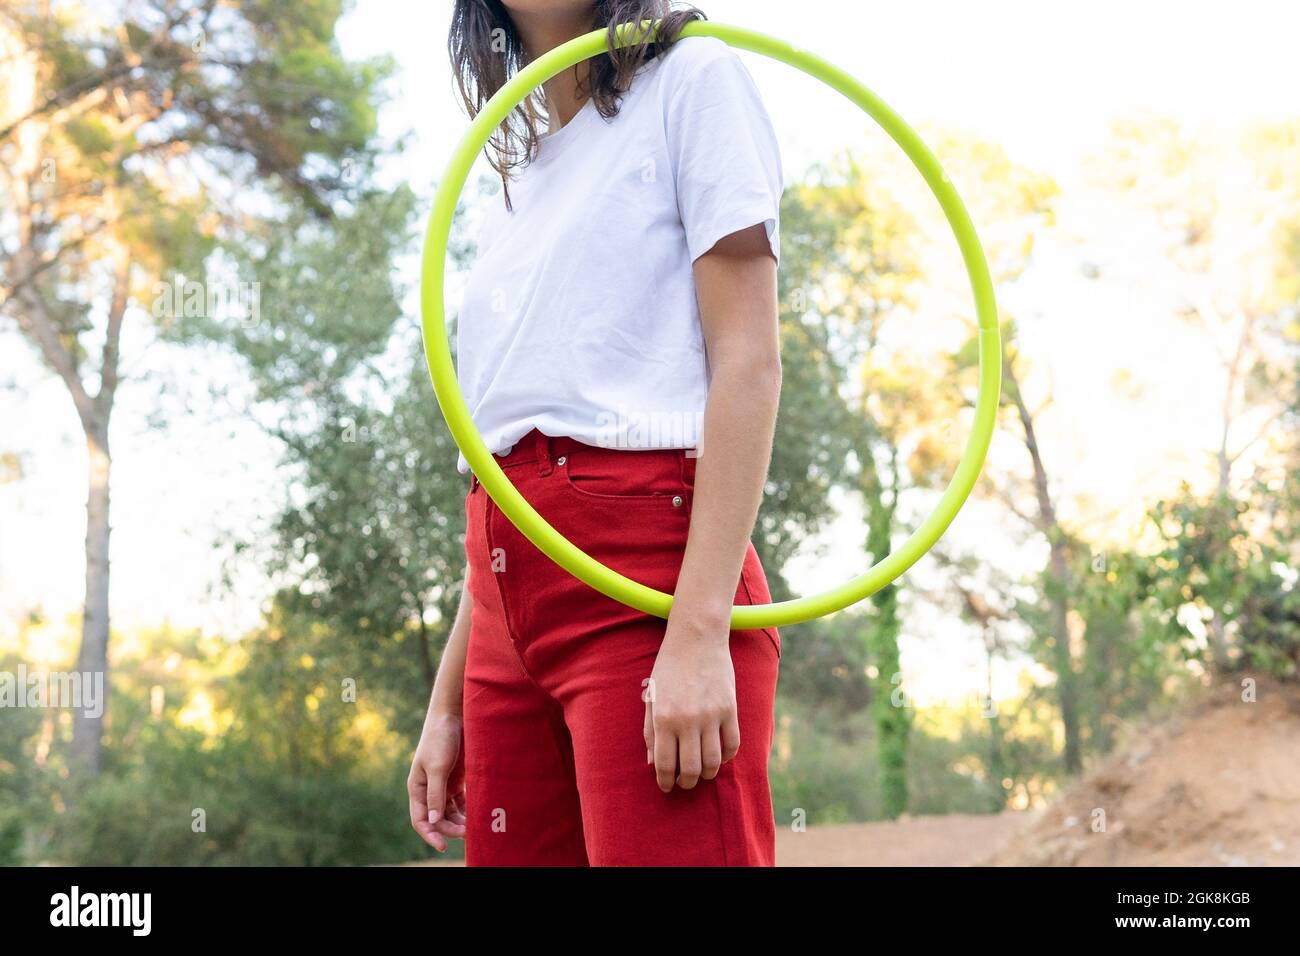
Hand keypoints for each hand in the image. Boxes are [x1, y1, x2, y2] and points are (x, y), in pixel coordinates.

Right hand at [408, 712, 466, 850]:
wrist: (454, 716)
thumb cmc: (440, 738)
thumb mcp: (437, 766)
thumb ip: (435, 794)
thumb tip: (433, 820)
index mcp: (417, 789)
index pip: (420, 820)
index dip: (430, 834)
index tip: (442, 846)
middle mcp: (429, 791)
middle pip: (438, 819)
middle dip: (451, 828)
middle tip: (468, 832)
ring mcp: (443, 786)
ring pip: (451, 813)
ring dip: (461, 821)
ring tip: (476, 825)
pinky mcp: (457, 780)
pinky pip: (462, 802)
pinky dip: (469, 810)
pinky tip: (479, 814)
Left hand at [644, 611, 739, 792]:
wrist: (696, 639)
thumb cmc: (669, 668)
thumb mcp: (652, 697)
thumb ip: (650, 731)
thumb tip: (653, 763)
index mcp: (664, 718)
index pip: (665, 763)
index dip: (666, 781)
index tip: (667, 786)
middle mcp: (688, 720)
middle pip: (691, 768)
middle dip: (687, 782)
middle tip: (685, 782)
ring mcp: (711, 716)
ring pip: (714, 762)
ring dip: (707, 774)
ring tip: (702, 773)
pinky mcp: (730, 709)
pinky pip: (732, 745)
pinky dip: (727, 757)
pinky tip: (719, 756)